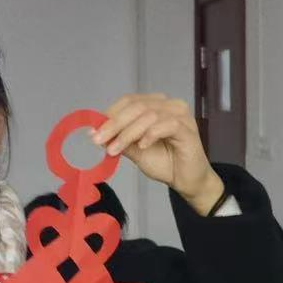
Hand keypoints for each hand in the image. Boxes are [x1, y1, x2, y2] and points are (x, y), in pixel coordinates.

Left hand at [92, 93, 224, 215]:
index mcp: (155, 105)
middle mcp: (168, 105)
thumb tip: (94, 133)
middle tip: (98, 141)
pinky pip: (167, 125)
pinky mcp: (188, 129)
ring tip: (115, 149)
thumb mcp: (134, 150)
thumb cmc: (164, 162)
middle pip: (136, 106)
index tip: (94, 132)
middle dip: (114, 124)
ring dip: (128, 133)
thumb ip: (119, 139)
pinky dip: (150, 134)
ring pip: (149, 115)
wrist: (186, 181)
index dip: (109, 114)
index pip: (128, 101)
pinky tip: (142, 146)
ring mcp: (180, 115)